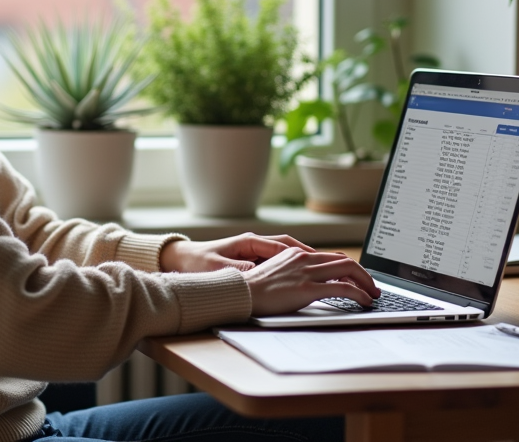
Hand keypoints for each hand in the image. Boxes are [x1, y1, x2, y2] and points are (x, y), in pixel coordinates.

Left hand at [159, 233, 314, 273]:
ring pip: (288, 252)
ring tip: (328, 271)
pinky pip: (279, 261)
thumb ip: (237, 270)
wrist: (182, 258)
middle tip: (336, 266)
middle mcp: (255, 243)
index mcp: (249, 242)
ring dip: (307, 259)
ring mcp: (255, 250)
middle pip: (292, 247)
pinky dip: (295, 266)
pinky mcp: (252, 258)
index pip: (283, 246)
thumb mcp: (217, 268)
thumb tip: (254, 271)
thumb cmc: (198, 262)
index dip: (304, 254)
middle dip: (314, 255)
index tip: (321, 262)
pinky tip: (305, 276)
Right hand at [241, 248, 380, 316]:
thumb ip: (294, 272)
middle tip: (372, 287)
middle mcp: (304, 258)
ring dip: (366, 283)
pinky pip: (343, 288)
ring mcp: (307, 272)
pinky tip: (365, 301)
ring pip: (349, 270)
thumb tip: (309, 281)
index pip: (333, 256)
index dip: (351, 267)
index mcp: (297, 254)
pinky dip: (359, 294)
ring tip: (373, 295)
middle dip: (364, 274)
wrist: (241, 293)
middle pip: (345, 261)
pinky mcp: (308, 288)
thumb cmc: (254, 289)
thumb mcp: (277, 273)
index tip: (359, 278)